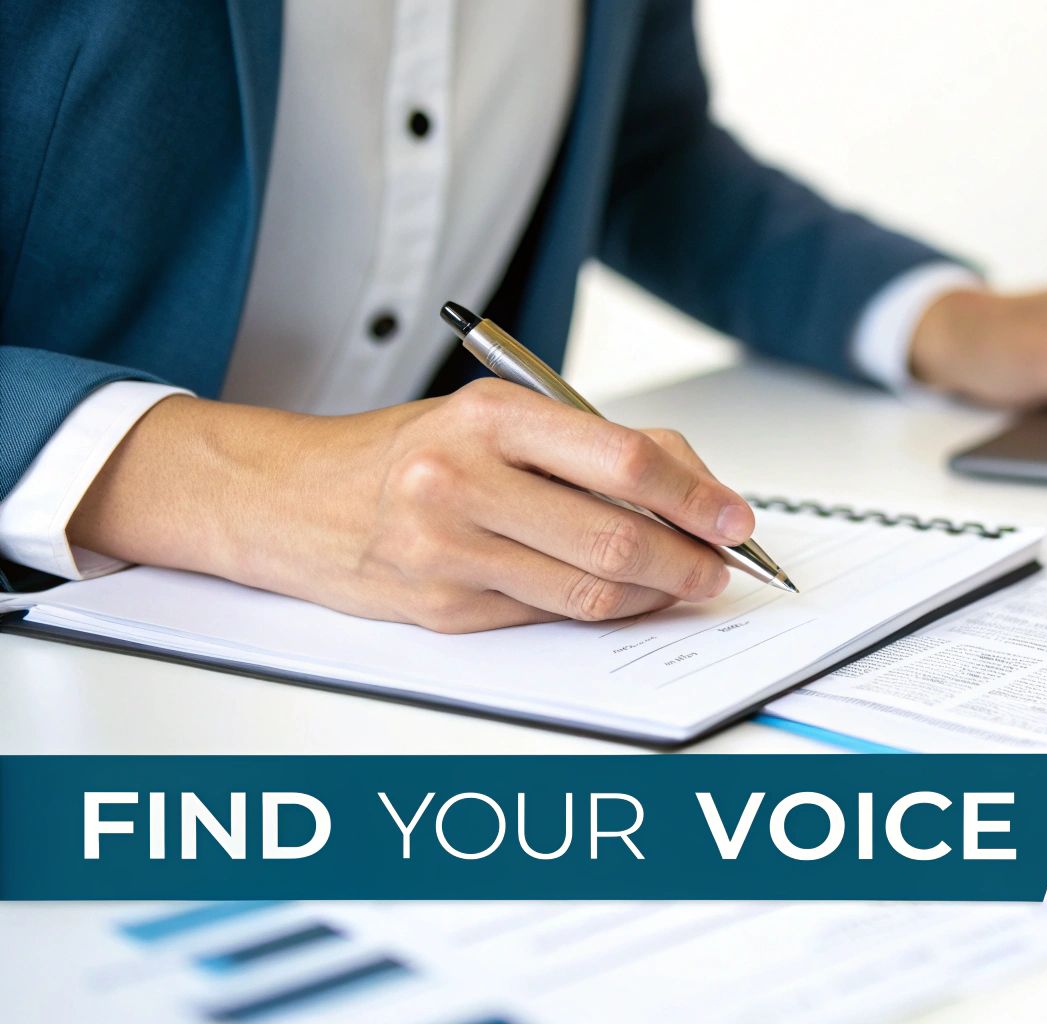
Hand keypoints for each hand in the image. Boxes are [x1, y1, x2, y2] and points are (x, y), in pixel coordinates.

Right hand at [68, 379, 754, 632]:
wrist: (294, 500)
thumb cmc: (408, 453)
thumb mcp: (498, 418)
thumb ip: (594, 446)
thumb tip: (697, 490)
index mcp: (491, 417)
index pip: (626, 460)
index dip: (696, 497)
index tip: (736, 519)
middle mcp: (464, 481)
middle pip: (617, 535)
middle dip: (691, 560)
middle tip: (723, 567)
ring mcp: (451, 552)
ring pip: (592, 589)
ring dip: (657, 593)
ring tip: (686, 583)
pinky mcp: (447, 610)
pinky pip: (553, 617)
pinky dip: (605, 610)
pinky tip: (627, 597)